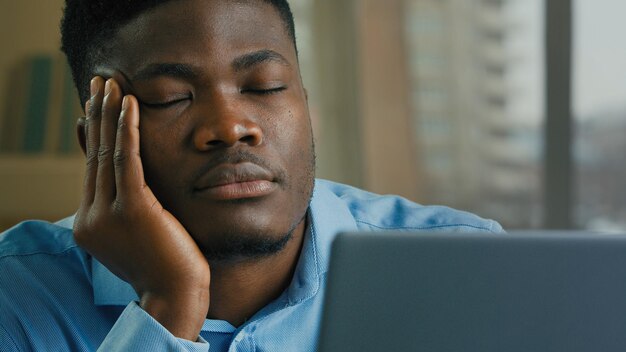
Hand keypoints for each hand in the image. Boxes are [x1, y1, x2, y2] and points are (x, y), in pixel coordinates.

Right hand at [73, 77, 209, 340]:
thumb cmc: (167, 265)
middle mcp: (91, 217)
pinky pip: (127, 160)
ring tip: (110, 83)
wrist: (177, 294)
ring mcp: (108, 214)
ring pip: (106, 152)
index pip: (93, 168)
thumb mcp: (137, 234)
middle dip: (97, 114)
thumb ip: (127, 208)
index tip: (98, 105)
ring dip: (108, 113)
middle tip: (98, 82)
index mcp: (90, 223)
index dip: (96, 133)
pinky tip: (130, 104)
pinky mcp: (132, 209)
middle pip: (94, 154)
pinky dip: (128, 130)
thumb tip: (131, 180)